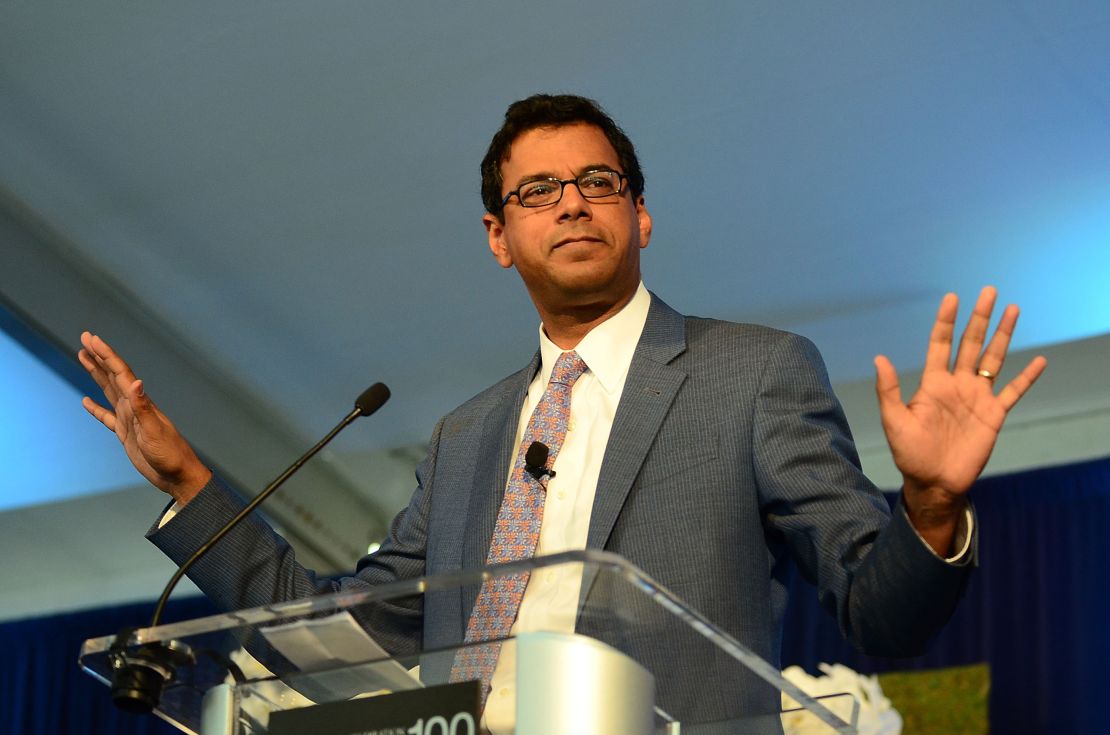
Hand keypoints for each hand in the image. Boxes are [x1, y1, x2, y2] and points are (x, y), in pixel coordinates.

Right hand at [78, 331, 210, 503]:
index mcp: (140, 402)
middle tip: (85, 337)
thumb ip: (143, 407)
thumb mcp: (154, 430)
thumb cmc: (170, 454)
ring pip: (109, 391)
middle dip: (99, 356)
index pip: (120, 372)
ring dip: (96, 374)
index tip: (92, 339)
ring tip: (83, 357)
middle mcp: (134, 406)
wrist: (178, 475)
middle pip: (112, 375)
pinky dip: (96, 408)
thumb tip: (136, 382)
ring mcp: (130, 419)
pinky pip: (107, 417)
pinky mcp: (126, 434)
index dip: (106, 355)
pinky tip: (87, 401)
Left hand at [874, 287, 1046, 554]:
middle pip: (971, 343)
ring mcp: (977, 398)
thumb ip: (889, 390)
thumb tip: (879, 358)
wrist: (934, 482)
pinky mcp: (994, 415)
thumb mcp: (894, 421)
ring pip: (993, 359)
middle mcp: (957, 384)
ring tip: (1013, 310)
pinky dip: (1027, 377)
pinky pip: (1014, 392)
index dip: (946, 321)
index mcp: (933, 383)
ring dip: (1003, 335)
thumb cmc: (910, 453)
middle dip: (979, 318)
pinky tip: (1039, 360)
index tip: (952, 297)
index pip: (941, 344)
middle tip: (989, 291)